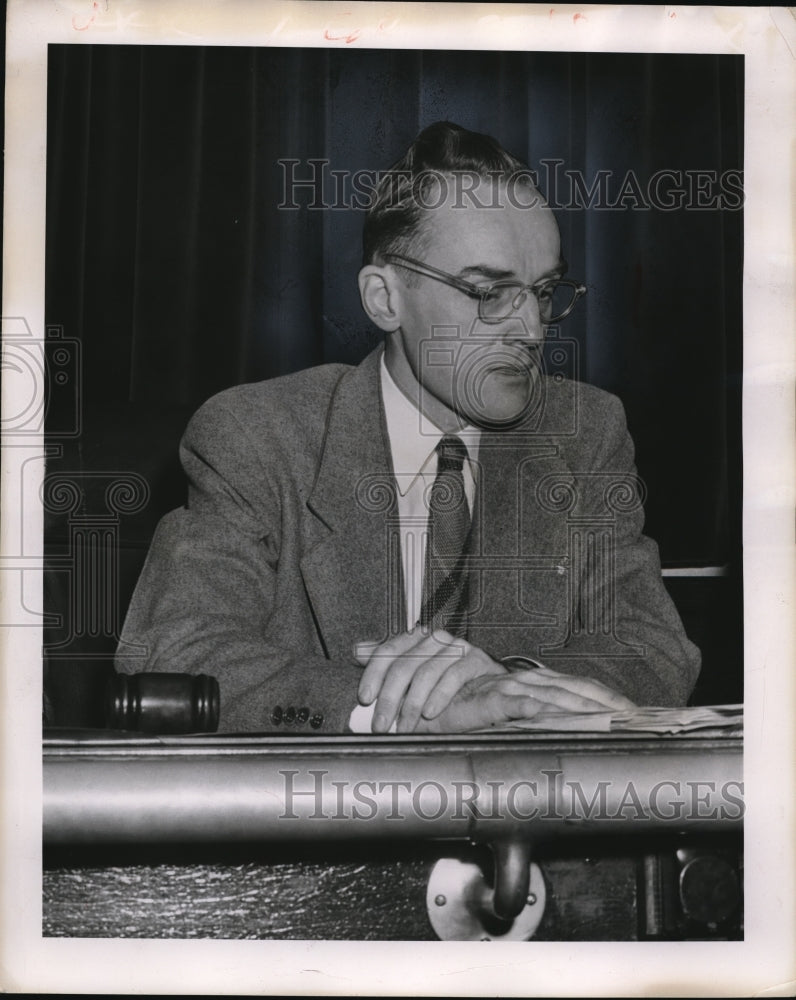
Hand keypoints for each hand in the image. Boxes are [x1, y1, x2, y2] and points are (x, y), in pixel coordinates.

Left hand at [354, 628, 504, 733]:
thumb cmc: (444, 684)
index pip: (386, 651)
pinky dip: (439, 696)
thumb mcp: (412, 676)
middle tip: (381, 724)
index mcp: (414, 638)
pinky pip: (454, 675)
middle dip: (389, 699)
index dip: (373, 674)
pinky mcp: (475, 658)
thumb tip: (356, 650)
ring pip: (426, 672)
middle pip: (404, 665)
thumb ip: (387, 664)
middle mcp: (433, 638)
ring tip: (405, 726)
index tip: (364, 698)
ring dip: (412, 705)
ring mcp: (455, 646)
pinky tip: (430, 712)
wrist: (487, 687)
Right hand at [415, 665, 635, 732]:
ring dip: (592, 709)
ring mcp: (512, 686)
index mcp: (530, 684)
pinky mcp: (496, 697)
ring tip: (619, 722)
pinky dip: (555, 712)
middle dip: (611, 704)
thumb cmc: (458, 712)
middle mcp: (524, 680)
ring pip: (561, 695)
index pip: (579, 688)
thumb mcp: (502, 719)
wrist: (422, 705)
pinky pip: (531, 705)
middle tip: (639, 720)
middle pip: (578, 690)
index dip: (607, 699)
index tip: (635, 714)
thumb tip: (558, 735)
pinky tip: (573, 720)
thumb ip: (528, 724)